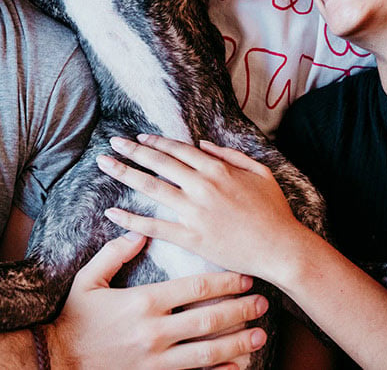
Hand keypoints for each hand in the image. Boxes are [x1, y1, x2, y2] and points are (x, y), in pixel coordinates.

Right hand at [46, 232, 268, 368]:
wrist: (56, 361)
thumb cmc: (74, 319)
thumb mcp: (88, 280)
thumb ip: (114, 254)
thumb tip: (139, 231)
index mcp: (142, 302)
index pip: (193, 288)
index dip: (223, 281)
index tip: (244, 276)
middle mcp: (154, 331)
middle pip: (208, 319)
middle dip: (239, 309)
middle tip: (262, 302)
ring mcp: (156, 359)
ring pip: (206, 350)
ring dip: (236, 342)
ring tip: (259, 335)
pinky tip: (237, 368)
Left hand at [97, 135, 312, 280]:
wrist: (281, 248)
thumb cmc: (274, 212)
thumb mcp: (260, 173)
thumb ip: (231, 155)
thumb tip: (203, 144)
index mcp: (218, 170)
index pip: (179, 150)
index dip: (156, 142)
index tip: (139, 138)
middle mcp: (202, 187)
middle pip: (159, 163)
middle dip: (133, 150)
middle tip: (112, 142)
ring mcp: (195, 212)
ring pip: (152, 188)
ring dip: (125, 173)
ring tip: (104, 164)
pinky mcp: (191, 238)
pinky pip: (155, 226)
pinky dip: (131, 219)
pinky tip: (112, 213)